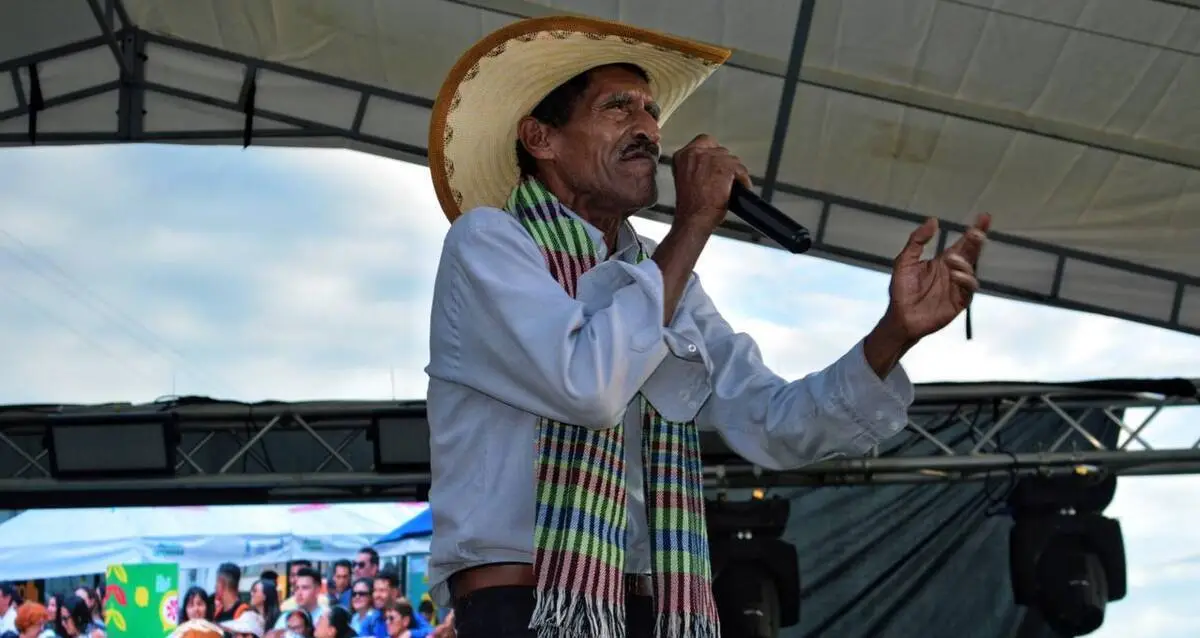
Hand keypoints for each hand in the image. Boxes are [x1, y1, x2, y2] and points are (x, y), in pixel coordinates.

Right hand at [671, 134, 751, 230]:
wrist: (694, 218)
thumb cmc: (690, 206)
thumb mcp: (685, 179)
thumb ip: (695, 167)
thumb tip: (710, 165)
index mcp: (683, 156)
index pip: (704, 141)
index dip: (713, 152)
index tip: (716, 162)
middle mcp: (696, 153)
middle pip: (721, 150)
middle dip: (725, 164)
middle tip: (724, 179)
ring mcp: (711, 159)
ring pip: (733, 159)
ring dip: (735, 173)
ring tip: (731, 186)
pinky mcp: (725, 168)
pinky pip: (741, 170)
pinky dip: (743, 180)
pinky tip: (739, 188)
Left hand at [885, 214, 990, 340]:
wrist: (900, 317)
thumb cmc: (902, 289)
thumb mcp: (905, 261)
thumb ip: (917, 241)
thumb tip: (933, 220)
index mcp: (944, 260)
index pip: (963, 243)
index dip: (975, 230)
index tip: (985, 216)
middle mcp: (955, 271)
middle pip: (971, 253)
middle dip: (976, 242)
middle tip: (976, 232)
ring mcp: (958, 286)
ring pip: (972, 270)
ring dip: (965, 263)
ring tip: (951, 259)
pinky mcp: (960, 301)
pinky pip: (969, 289)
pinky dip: (966, 280)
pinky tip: (955, 275)